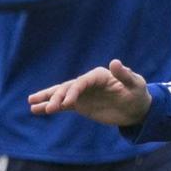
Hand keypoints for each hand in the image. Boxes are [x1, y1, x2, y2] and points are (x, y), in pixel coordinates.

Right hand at [27, 59, 152, 125]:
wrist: (137, 109)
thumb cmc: (138, 94)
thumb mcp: (135, 84)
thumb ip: (124, 75)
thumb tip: (115, 61)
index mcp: (99, 75)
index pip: (82, 82)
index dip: (73, 91)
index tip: (68, 103)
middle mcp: (87, 82)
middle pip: (68, 87)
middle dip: (57, 97)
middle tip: (49, 109)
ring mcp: (82, 93)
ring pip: (61, 94)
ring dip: (47, 99)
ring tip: (32, 104)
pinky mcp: (80, 104)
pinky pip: (62, 105)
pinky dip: (50, 106)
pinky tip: (36, 109)